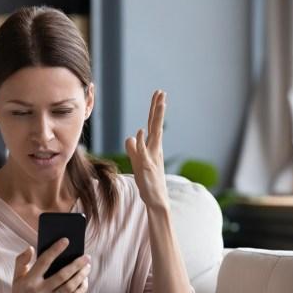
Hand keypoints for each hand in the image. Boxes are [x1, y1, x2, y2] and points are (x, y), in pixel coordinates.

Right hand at [0, 239, 90, 292]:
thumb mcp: (16, 276)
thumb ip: (22, 260)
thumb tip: (31, 248)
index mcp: (29, 280)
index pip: (44, 261)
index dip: (55, 249)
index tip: (66, 240)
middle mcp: (39, 291)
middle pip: (62, 275)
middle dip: (77, 264)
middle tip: (86, 256)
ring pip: (70, 287)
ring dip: (81, 275)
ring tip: (87, 267)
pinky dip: (81, 288)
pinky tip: (84, 281)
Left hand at [125, 90, 168, 206]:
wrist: (156, 200)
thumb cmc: (148, 182)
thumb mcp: (137, 162)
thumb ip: (134, 149)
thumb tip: (131, 137)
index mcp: (153, 147)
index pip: (153, 124)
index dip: (155, 110)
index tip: (159, 95)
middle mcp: (155, 149)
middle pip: (156, 125)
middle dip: (158, 108)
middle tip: (161, 92)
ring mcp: (152, 157)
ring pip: (155, 133)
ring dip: (157, 118)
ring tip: (160, 103)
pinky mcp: (147, 166)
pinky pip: (143, 152)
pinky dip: (142, 141)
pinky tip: (141, 131)